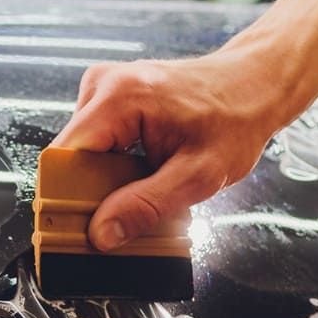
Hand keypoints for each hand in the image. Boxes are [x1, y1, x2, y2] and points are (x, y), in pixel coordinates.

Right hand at [52, 53, 300, 250]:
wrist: (254, 84)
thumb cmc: (236, 119)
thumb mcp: (200, 175)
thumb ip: (147, 205)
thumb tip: (102, 233)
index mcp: (119, 97)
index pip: (63, 158)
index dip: (66, 198)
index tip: (82, 228)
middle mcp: (103, 85)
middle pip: (69, 157)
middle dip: (90, 192)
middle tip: (130, 211)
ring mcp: (103, 87)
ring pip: (79, 153)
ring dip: (103, 178)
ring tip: (146, 181)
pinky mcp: (108, 96)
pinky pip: (93, 142)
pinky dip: (111, 164)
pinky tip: (141, 167)